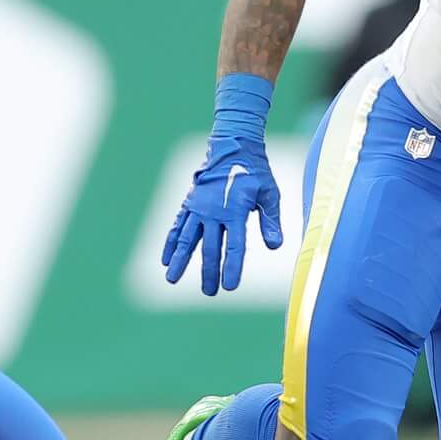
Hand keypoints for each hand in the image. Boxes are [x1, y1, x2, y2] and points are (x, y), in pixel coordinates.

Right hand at [162, 76, 283, 295]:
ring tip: (172, 280)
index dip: (232, 268)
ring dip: (181, 261)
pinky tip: (165, 259)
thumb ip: (271, 220)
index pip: (235, 246)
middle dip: (209, 272)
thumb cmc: (256, 172)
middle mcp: (214, 211)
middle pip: (210, 248)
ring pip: (187, 239)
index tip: (230, 287)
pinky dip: (171, 243)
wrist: (233, 147)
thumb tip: (275, 246)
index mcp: (236, 211)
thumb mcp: (270, 193)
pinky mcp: (190, 203)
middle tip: (210, 292)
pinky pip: (177, 226)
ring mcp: (199, 208)